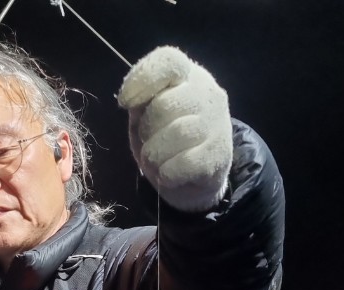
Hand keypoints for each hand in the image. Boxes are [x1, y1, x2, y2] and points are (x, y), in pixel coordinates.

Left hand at [118, 46, 232, 212]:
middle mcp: (207, 93)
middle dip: (147, 129)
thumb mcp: (148, 113)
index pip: (169, 62)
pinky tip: (168, 174)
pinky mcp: (218, 155)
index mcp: (187, 75)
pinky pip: (183, 164)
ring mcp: (217, 124)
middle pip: (165, 105)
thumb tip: (131, 100)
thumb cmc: (166, 137)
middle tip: (149, 141)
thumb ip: (140, 101)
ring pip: (176, 135)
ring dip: (154, 155)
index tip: (125, 102)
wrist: (200, 173)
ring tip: (156, 160)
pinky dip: (166, 174)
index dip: (143, 79)